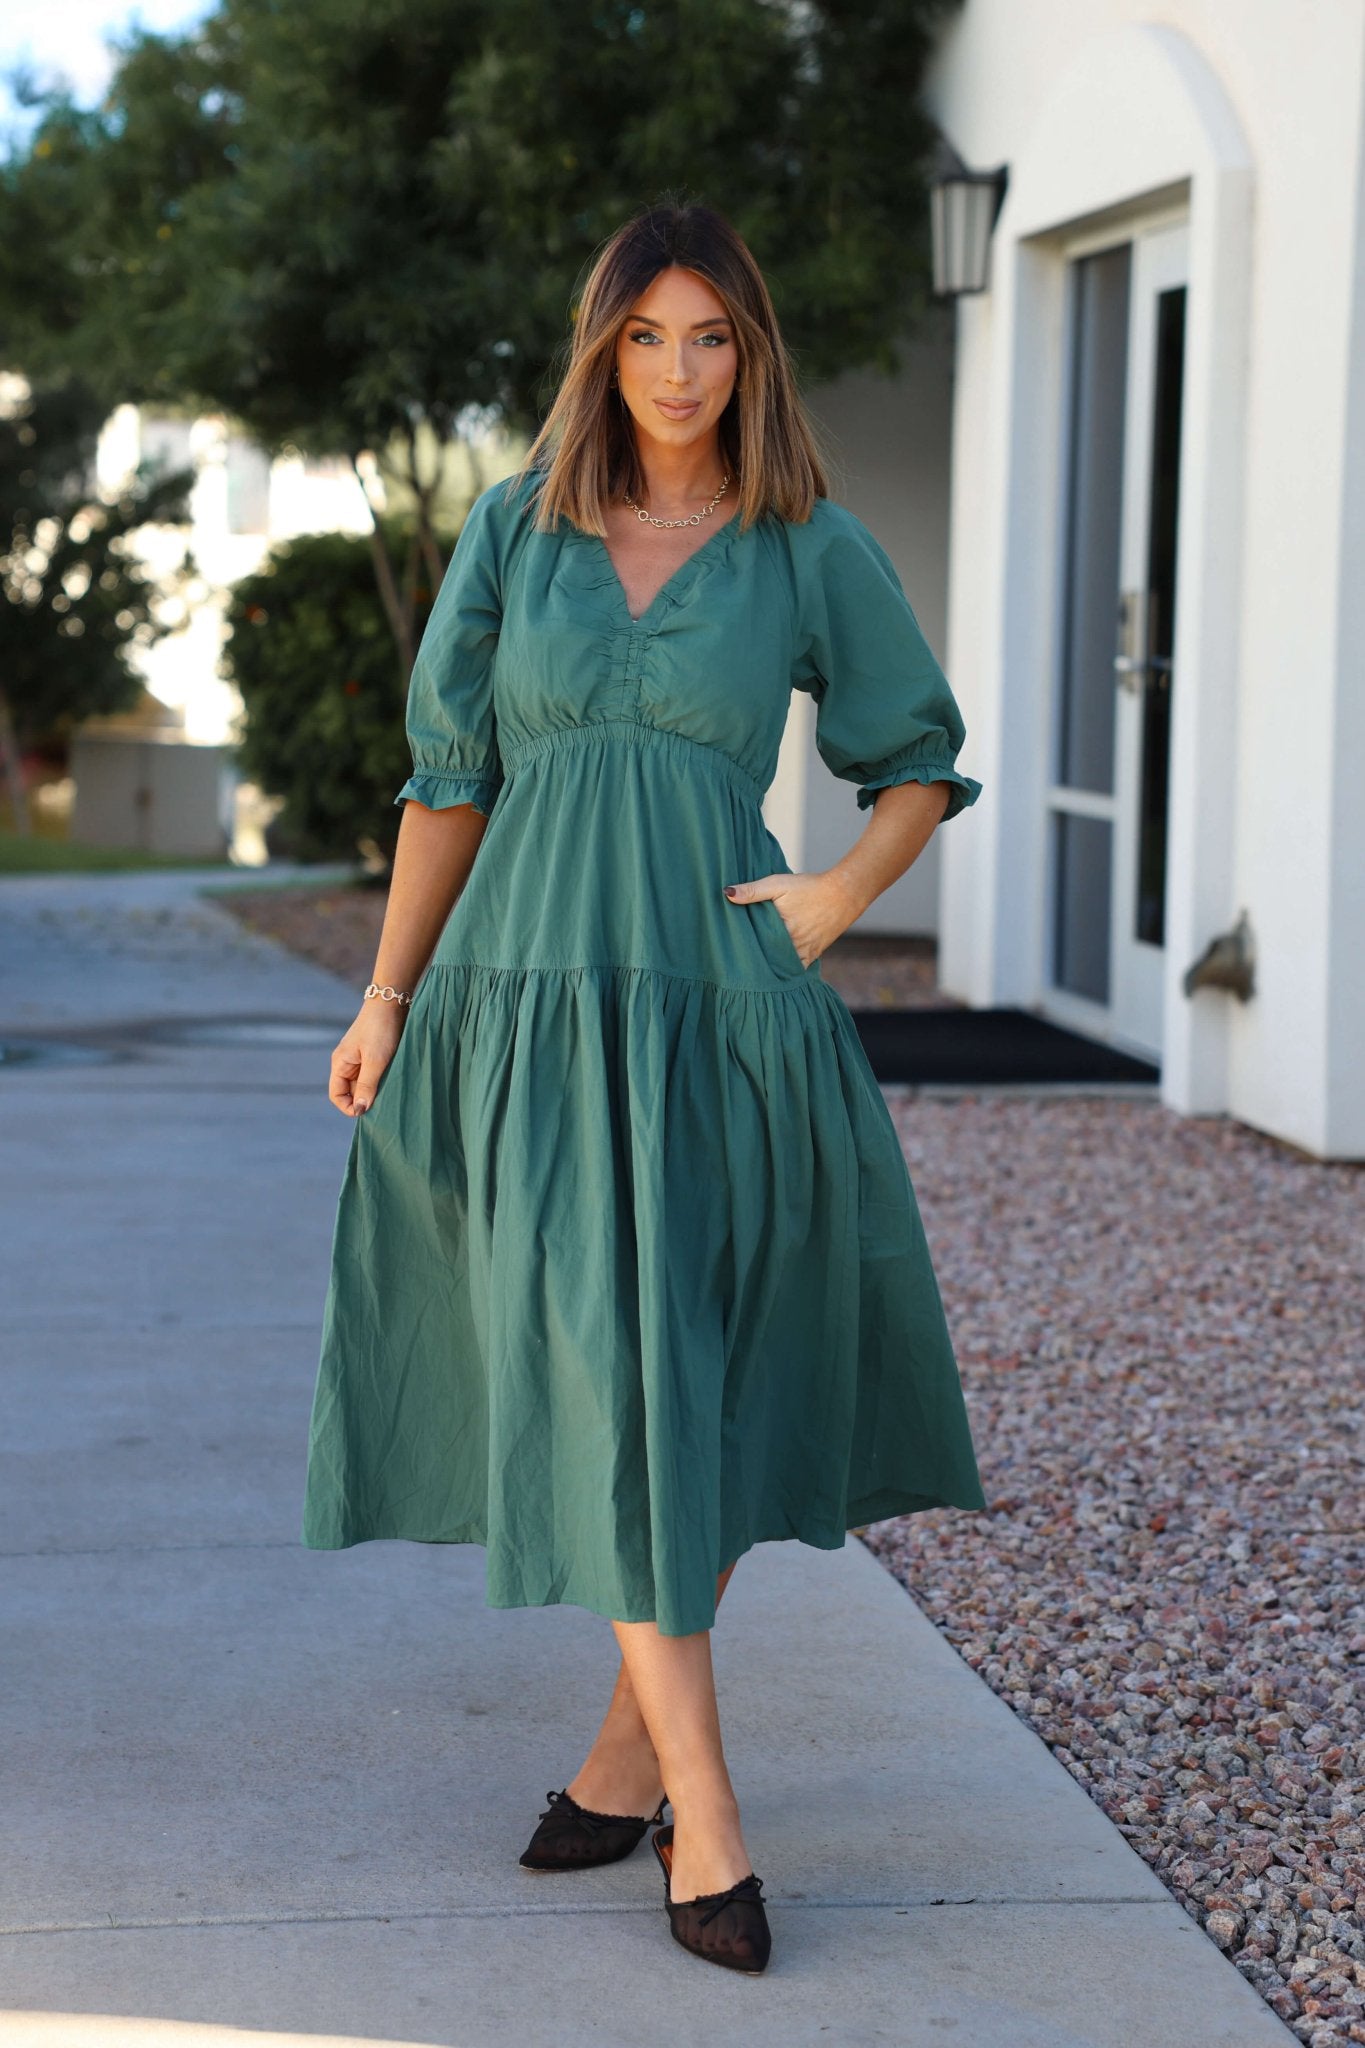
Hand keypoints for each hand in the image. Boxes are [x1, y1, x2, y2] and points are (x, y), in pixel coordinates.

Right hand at [328, 998, 407, 1116]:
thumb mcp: (375, 1061)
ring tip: (388, 1090)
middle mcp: (346, 1062)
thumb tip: (360, 1110)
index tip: (367, 1112)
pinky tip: (392, 1080)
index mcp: (340, 1063)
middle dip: (364, 1099)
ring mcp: (359, 1058)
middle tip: (382, 1102)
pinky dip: (380, 1080)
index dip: (348, 1107)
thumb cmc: (381, 1030)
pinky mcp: (371, 1053)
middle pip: (350, 1091)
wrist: (391, 1002)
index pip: (336, 1094)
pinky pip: (372, 1074)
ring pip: (363, 1083)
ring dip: (374, 1090)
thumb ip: (367, 1086)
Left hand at [722, 869, 863, 967]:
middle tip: (735, 962)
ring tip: (751, 968)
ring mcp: (804, 952)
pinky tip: (774, 971)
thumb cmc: (809, 887)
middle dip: (752, 960)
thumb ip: (753, 891)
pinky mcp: (813, 954)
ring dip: (768, 966)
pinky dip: (785, 970)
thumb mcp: (778, 884)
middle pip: (766, 958)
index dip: (741, 948)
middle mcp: (793, 946)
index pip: (754, 946)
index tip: (728, 951)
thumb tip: (727, 894)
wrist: (844, 893)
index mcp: (781, 930)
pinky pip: (796, 969)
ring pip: (780, 966)